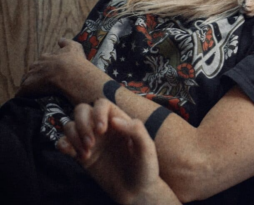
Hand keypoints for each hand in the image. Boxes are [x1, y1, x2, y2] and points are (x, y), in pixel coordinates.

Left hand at [17, 38, 109, 104]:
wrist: (71, 74)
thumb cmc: (74, 62)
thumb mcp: (74, 47)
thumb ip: (66, 43)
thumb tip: (60, 40)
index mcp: (47, 57)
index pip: (43, 61)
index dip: (47, 67)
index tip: (52, 71)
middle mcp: (37, 65)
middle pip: (34, 70)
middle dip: (38, 76)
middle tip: (47, 82)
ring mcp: (31, 76)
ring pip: (27, 81)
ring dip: (32, 86)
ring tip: (39, 93)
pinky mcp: (28, 87)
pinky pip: (22, 93)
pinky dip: (25, 96)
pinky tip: (30, 100)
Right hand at [57, 99, 178, 204]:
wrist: (136, 192)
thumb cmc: (145, 168)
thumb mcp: (147, 148)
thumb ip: (135, 130)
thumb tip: (114, 120)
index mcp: (120, 122)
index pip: (102, 104)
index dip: (98, 113)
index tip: (102, 131)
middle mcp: (104, 129)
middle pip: (82, 110)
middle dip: (82, 124)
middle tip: (91, 143)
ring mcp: (92, 141)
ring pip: (70, 125)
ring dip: (74, 136)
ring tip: (87, 154)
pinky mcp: (81, 155)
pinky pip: (64, 142)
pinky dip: (63, 145)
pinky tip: (74, 155)